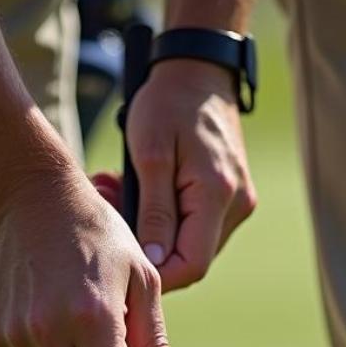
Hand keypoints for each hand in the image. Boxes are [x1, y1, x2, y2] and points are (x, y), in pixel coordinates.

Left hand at [124, 58, 256, 291]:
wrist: (199, 70)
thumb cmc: (170, 103)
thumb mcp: (151, 153)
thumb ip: (154, 212)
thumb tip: (154, 261)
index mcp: (218, 195)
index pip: (192, 265)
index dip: (159, 277)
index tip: (122, 262)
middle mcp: (236, 205)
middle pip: (190, 258)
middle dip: (147, 247)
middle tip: (109, 207)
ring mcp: (236, 202)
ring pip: (190, 244)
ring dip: (152, 230)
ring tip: (118, 191)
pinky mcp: (230, 197)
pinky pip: (195, 225)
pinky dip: (165, 217)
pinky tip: (140, 191)